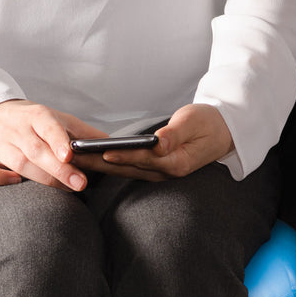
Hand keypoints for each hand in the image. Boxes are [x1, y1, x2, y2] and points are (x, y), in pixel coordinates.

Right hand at [0, 99, 106, 190]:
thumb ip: (79, 131)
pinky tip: (17, 182)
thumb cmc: (24, 120)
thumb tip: (107, 143)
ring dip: (41, 177)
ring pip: (18, 162)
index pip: (47, 125)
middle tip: (80, 183)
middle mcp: (14, 129)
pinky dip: (1, 178)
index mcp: (33, 115)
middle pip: (36, 150)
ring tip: (64, 188)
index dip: (58, 139)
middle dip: (59, 169)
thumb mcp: (52, 117)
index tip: (69, 155)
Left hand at [73, 104, 233, 179]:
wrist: (221, 134)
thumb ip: (176, 133)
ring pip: (123, 171)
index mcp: (176, 163)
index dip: (123, 156)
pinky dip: (107, 164)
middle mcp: (164, 173)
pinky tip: (90, 159)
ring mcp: (158, 174)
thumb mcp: (195, 122)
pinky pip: (126, 168)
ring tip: (74, 159)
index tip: (103, 152)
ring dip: (99, 166)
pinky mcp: (152, 170)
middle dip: (100, 164)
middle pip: (127, 169)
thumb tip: (158, 143)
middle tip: (75, 157)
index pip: (144, 160)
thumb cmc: (208, 124)